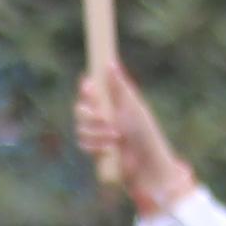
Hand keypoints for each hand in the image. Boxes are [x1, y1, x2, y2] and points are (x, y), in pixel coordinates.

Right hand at [68, 62, 192, 217]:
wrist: (146, 162)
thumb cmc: (144, 132)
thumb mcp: (132, 105)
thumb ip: (119, 86)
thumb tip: (110, 62)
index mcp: (111, 102)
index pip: (91, 90)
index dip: (87, 88)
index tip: (90, 88)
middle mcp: (101, 116)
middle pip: (80, 108)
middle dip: (90, 114)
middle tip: (104, 117)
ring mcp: (96, 133)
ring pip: (80, 127)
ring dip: (96, 132)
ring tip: (116, 136)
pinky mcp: (93, 149)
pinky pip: (82, 143)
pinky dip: (95, 145)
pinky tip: (109, 149)